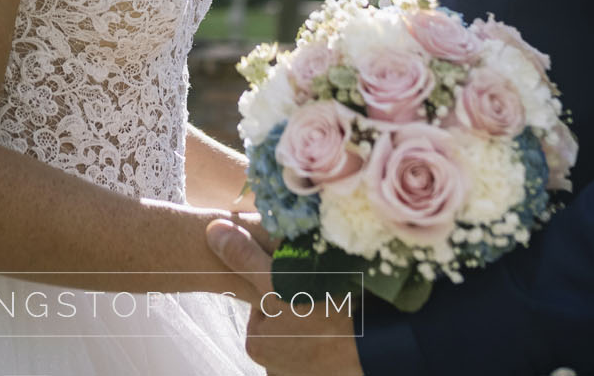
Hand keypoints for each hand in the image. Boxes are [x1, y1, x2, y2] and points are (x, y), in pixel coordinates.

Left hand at [206, 219, 363, 375]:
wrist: (381, 349)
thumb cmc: (329, 314)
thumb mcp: (281, 279)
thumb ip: (246, 258)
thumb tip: (213, 232)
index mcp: (257, 344)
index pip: (263, 302)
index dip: (282, 283)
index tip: (303, 278)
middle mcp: (275, 367)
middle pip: (284, 319)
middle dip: (300, 302)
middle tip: (325, 291)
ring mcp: (303, 373)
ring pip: (307, 331)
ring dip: (321, 317)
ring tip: (341, 305)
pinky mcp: (331, 374)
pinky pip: (327, 346)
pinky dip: (337, 334)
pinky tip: (350, 323)